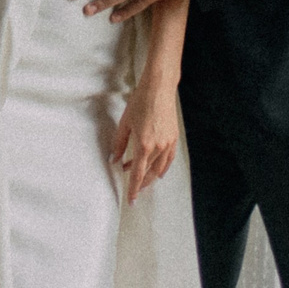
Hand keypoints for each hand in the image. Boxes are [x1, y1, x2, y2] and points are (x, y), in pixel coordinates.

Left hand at [116, 80, 179, 203]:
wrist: (159, 88)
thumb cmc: (141, 102)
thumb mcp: (125, 123)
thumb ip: (119, 144)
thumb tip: (114, 159)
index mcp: (144, 144)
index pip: (137, 173)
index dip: (133, 188)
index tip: (131, 199)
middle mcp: (158, 147)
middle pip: (149, 173)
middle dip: (141, 183)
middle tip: (134, 189)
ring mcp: (168, 143)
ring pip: (160, 168)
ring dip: (150, 175)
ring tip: (142, 178)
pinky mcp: (174, 138)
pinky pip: (169, 159)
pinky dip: (163, 167)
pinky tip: (158, 170)